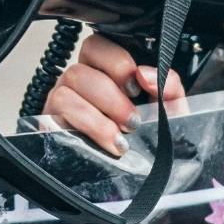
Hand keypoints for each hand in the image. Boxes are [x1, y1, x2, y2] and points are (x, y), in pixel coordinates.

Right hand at [42, 34, 187, 158]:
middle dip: (110, 96)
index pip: (96, 46)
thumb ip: (169, 85)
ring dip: (97, 116)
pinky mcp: (52, 127)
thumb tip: (145, 73)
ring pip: (65, 92)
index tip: (136, 85)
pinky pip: (56, 117)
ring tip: (121, 136)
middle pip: (79, 70)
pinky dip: (86, 128)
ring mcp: (62, 104)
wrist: (145, 176)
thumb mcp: (171, 110)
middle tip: (133, 119)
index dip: (115, 61)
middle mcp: (79, 84)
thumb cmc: (153, 139)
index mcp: (104, 72)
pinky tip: (107, 142)